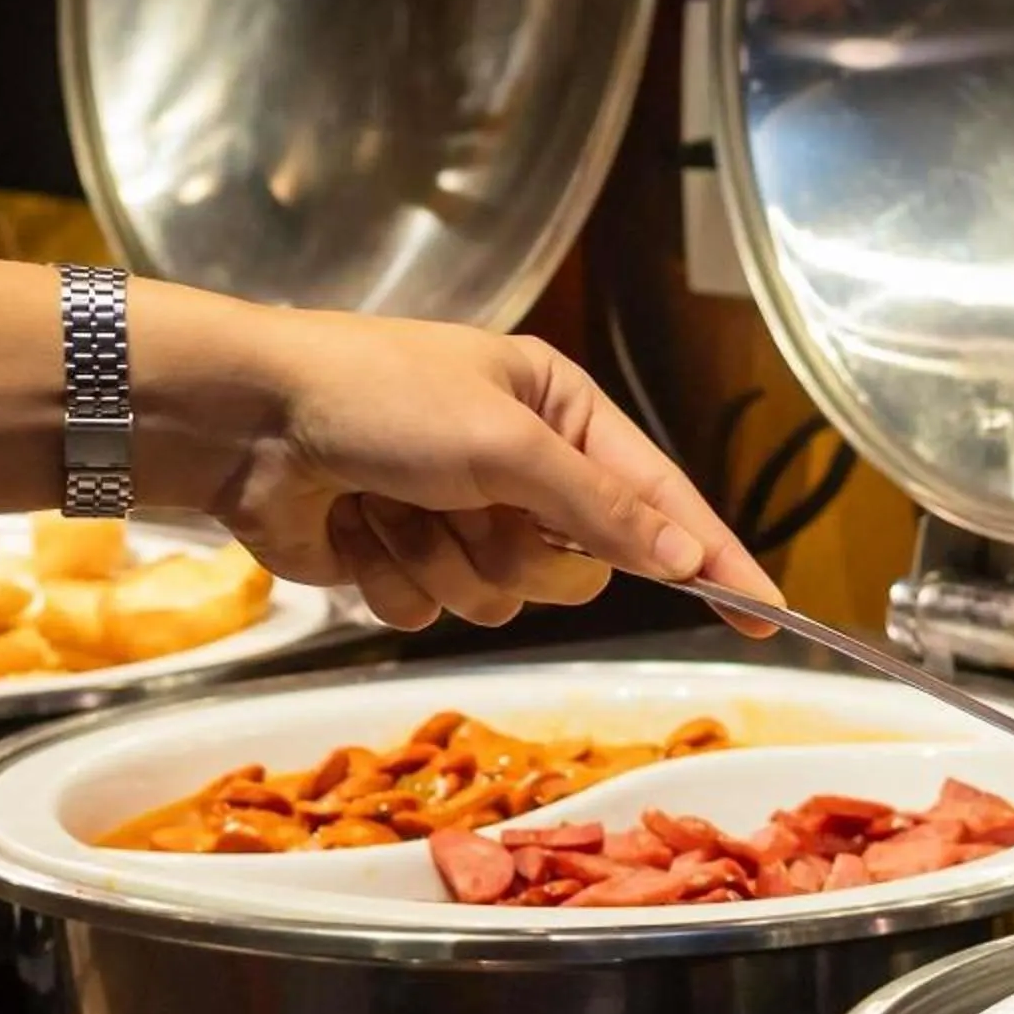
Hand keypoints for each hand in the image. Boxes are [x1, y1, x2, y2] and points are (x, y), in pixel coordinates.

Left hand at [226, 313, 782, 633]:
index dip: (714, 560)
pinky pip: (435, 616)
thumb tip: (683, 556)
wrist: (246, 422)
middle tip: (470, 508)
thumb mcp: (505, 443)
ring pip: (504, 603)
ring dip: (445, 564)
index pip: (661, 501)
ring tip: (393, 507)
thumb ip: (601, 507)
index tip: (767, 612)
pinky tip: (354, 529)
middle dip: (519, 553)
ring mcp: (462, 519)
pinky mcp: (407, 562)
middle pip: (578, 570)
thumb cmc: (373, 397)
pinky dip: (395, 579)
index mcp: (560, 413)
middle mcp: (520, 469)